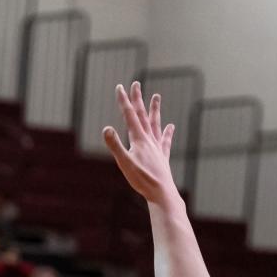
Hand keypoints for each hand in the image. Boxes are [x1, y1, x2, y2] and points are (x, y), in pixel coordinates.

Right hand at [103, 82, 175, 204]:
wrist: (161, 193)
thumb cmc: (142, 180)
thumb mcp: (124, 163)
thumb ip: (115, 145)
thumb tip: (106, 128)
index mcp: (139, 140)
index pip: (130, 116)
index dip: (124, 101)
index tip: (120, 87)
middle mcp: (149, 140)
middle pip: (143, 115)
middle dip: (138, 99)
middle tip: (136, 84)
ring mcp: (157, 147)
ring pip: (155, 124)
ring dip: (154, 110)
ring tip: (157, 96)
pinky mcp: (162, 156)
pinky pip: (165, 140)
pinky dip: (167, 132)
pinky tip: (170, 126)